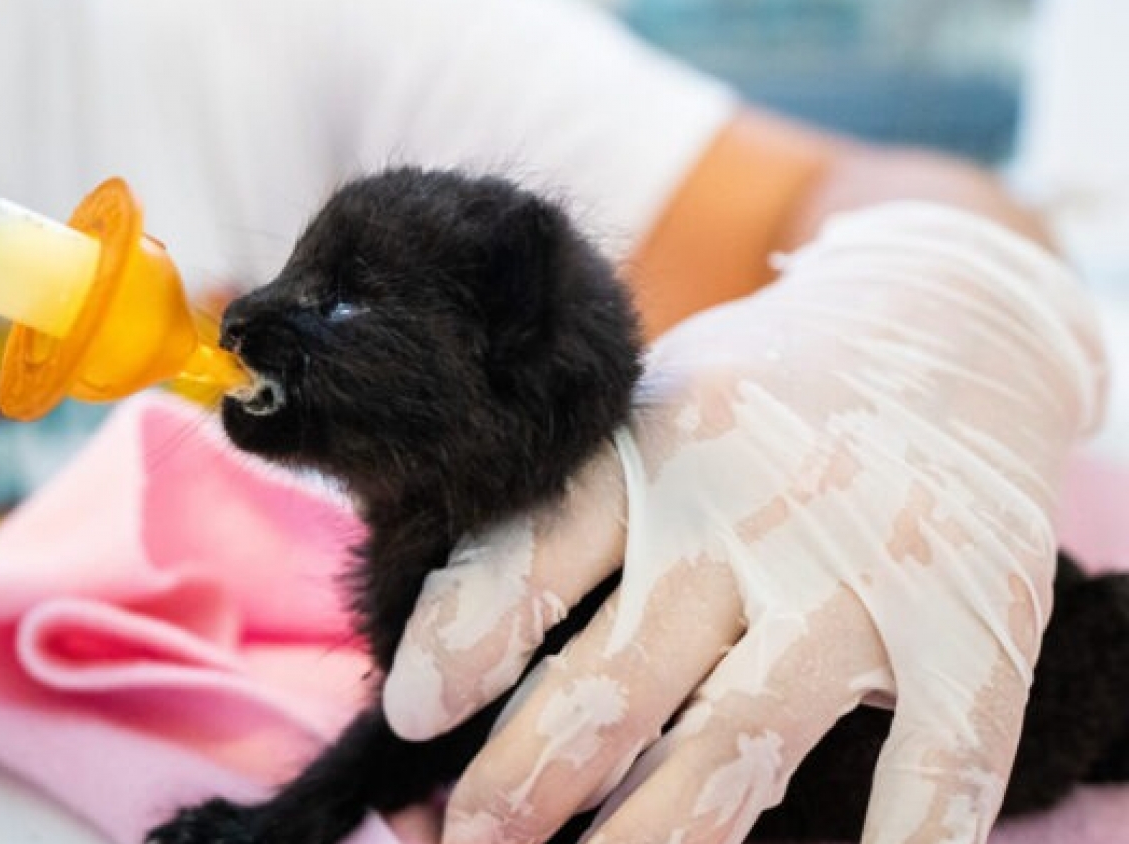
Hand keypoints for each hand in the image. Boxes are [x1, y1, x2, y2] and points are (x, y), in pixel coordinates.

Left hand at [382, 204, 1105, 843]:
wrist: (947, 320)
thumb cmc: (757, 398)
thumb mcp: (645, 417)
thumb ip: (565, 523)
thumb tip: (446, 666)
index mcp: (649, 452)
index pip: (535, 557)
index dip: (464, 643)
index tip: (413, 716)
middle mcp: (746, 515)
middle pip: (616, 678)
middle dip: (524, 782)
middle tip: (469, 840)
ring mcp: (860, 575)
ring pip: (735, 740)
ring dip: (647, 838)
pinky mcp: (970, 619)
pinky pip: (938, 754)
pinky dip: (900, 837)